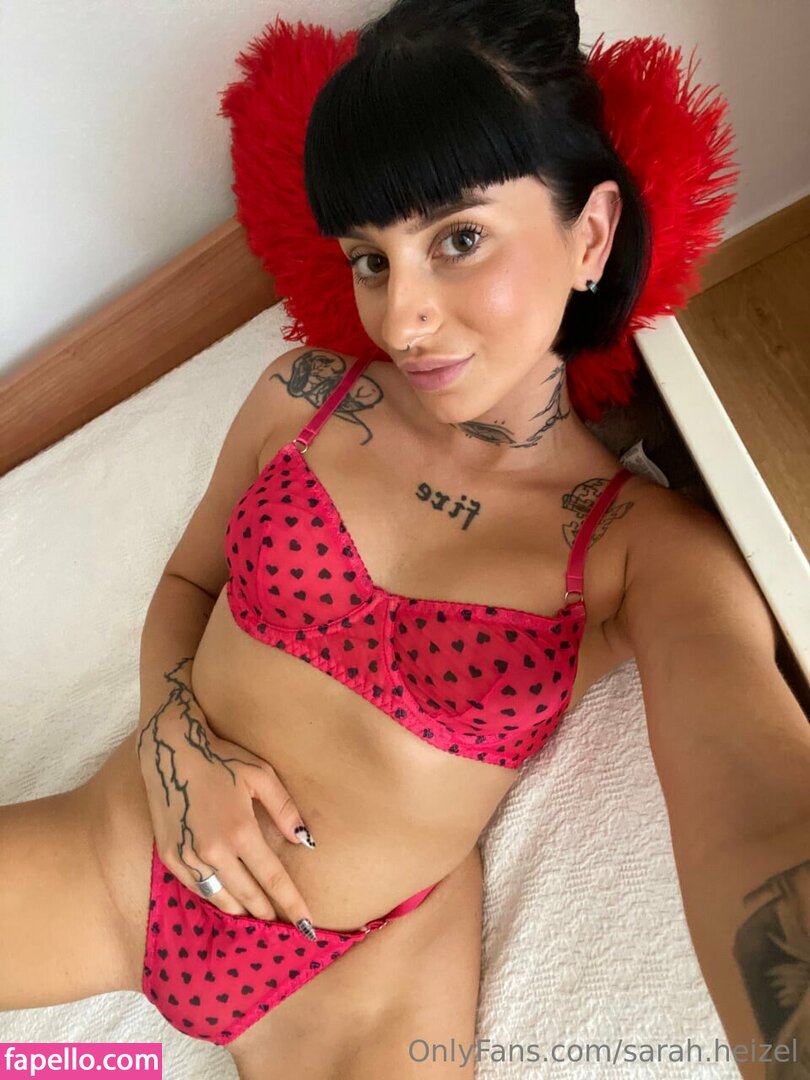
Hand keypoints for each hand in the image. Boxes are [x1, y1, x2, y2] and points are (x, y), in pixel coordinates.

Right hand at [136, 689, 315, 928]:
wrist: (170, 752)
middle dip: (267, 913)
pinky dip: (215, 898)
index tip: (306, 926)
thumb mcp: (261, 775)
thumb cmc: (221, 759)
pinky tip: (227, 900)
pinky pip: (197, 888)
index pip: (272, 879)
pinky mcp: (170, 857)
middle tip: (283, 925)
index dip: (291, 903)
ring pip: (220, 898)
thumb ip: (285, 809)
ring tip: (257, 915)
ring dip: (241, 910)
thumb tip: (305, 841)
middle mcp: (213, 850)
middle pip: (248, 895)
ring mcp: (188, 856)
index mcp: (240, 831)